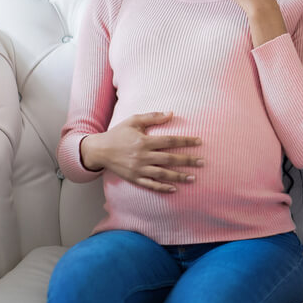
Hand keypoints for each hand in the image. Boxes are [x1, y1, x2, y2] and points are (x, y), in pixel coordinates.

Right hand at [80, 111, 202, 193]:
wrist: (99, 150)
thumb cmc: (118, 133)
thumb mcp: (134, 120)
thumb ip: (153, 117)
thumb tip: (171, 113)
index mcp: (144, 141)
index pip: (169, 141)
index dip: (185, 141)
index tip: (199, 141)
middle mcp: (142, 156)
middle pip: (169, 159)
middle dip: (187, 160)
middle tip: (203, 162)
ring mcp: (138, 169)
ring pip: (162, 174)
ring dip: (179, 176)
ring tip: (193, 178)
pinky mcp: (134, 179)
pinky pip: (150, 185)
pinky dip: (163, 188)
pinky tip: (174, 189)